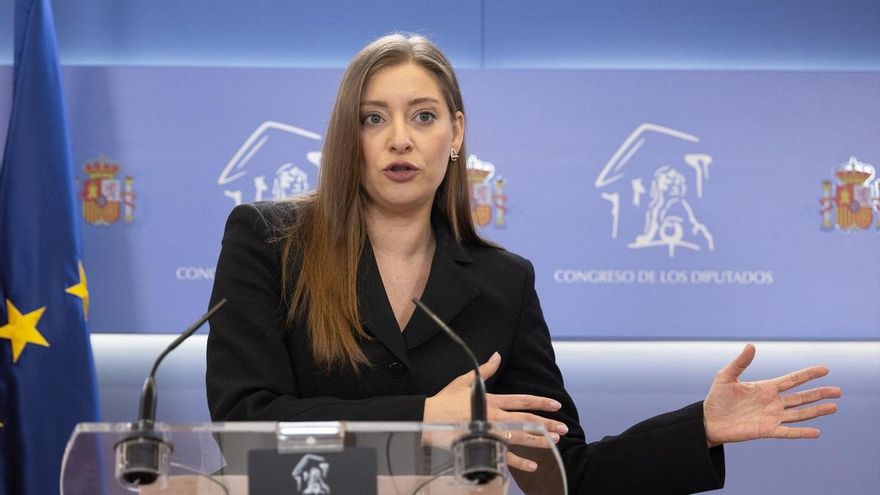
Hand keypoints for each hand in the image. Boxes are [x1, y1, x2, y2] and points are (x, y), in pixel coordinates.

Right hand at [423, 352, 567, 471]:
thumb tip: (497, 355)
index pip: (522, 400)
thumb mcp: (465, 381)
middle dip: (547, 424)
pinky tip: (533, 466)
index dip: (541, 403)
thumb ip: (486, 370)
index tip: (556, 405)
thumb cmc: (445, 400)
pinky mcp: (484, 446)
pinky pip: (505, 457)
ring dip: (539, 441)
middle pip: (527, 420)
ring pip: (520, 438)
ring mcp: (491, 433)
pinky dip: (519, 463)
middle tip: (563, 428)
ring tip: (555, 443)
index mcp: (492, 400)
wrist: (428, 419)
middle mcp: (495, 416)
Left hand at [703, 343, 840, 446]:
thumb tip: (751, 345)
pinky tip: (817, 432)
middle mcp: (772, 402)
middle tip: (838, 391)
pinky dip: (802, 432)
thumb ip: (740, 363)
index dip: (808, 374)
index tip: (825, 369)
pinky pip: (788, 432)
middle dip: (819, 393)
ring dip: (816, 411)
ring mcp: (771, 417)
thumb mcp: (726, 377)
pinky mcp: (767, 430)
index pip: (792, 380)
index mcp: (765, 388)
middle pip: (801, 397)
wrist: (708, 421)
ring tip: (834, 406)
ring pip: (799, 413)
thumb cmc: (717, 398)